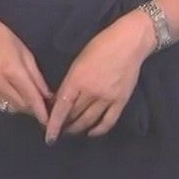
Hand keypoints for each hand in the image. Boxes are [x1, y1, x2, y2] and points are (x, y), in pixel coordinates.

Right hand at [0, 10, 51, 124]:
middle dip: (35, 110)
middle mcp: (0, 82)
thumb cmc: (1, 35)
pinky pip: (1, 103)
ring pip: (11, 107)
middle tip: (46, 107)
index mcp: (12, 70)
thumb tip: (47, 94)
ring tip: (33, 103)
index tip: (50, 120)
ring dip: (24, 108)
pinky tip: (18, 97)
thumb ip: (36, 75)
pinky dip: (12, 104)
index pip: (31, 98)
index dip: (41, 111)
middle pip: (22, 106)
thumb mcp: (24, 52)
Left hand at [44, 12, 153, 143]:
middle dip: (64, 125)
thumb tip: (61, 100)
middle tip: (57, 130)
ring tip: (71, 132)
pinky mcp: (121, 101)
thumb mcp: (79, 61)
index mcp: (77, 79)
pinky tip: (91, 133)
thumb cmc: (100, 45)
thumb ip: (71, 82)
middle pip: (74, 115)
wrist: (129, 42)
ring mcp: (107, 98)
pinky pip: (108, 121)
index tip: (48, 136)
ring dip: (78, 129)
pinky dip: (98, 130)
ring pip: (89, 120)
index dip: (54, 124)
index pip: (62, 107)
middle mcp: (91, 91)